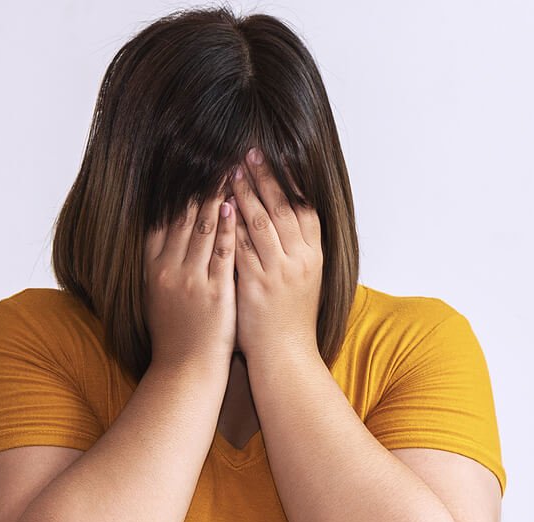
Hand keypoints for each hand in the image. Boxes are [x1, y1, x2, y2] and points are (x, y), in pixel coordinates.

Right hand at [143, 182, 236, 376]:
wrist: (184, 370)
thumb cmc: (175, 334)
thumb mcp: (156, 296)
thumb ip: (159, 264)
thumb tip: (163, 233)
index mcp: (152, 269)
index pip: (161, 220)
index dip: (173, 193)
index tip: (185, 169)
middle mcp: (168, 271)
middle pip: (182, 218)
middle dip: (197, 186)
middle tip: (211, 158)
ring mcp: (191, 281)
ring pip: (203, 229)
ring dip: (215, 197)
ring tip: (226, 172)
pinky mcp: (214, 292)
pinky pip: (223, 252)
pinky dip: (229, 227)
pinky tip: (236, 207)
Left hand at [228, 148, 321, 361]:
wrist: (285, 357)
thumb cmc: (290, 320)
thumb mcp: (306, 281)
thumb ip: (298, 251)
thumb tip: (288, 221)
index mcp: (314, 256)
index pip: (306, 208)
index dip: (292, 181)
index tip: (279, 157)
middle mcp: (300, 260)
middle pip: (282, 208)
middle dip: (266, 177)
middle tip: (250, 151)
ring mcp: (279, 272)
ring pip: (260, 222)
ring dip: (245, 193)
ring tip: (230, 170)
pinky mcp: (256, 285)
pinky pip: (240, 247)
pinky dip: (230, 225)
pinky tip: (218, 207)